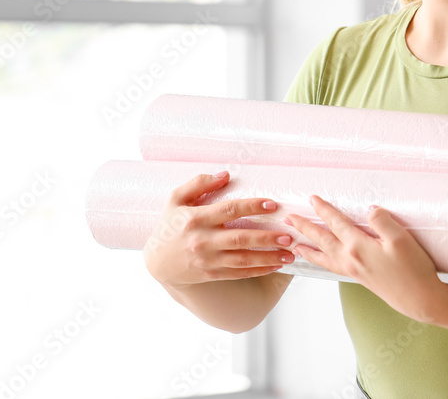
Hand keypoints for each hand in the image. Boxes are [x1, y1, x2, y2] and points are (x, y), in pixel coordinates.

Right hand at [143, 171, 294, 287]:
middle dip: (267, 237)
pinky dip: (259, 270)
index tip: (273, 204)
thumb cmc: (170, 225)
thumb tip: (225, 174)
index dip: (252, 206)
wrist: (157, 261)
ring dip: (269, 257)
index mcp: (196, 218)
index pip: (229, 210)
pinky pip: (239, 273)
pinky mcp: (211, 274)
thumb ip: (199, 183)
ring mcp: (207, 260)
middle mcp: (203, 240)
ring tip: (290, 254)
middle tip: (289, 235)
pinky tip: (276, 266)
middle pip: (240, 238)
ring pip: (243, 260)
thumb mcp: (176, 199)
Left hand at [286, 195, 446, 322]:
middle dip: (304, 227)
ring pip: (323, 256)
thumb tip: (369, 209)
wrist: (420, 299)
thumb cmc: (413, 269)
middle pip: (321, 239)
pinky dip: (320, 262)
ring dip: (307, 248)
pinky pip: (331, 267)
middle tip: (288, 218)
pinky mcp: (359, 278)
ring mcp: (353, 270)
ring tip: (294, 245)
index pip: (335, 223)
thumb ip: (382, 221)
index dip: (323, 209)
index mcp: (358, 246)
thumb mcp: (400, 239)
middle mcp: (350, 259)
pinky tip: (321, 260)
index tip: (312, 198)